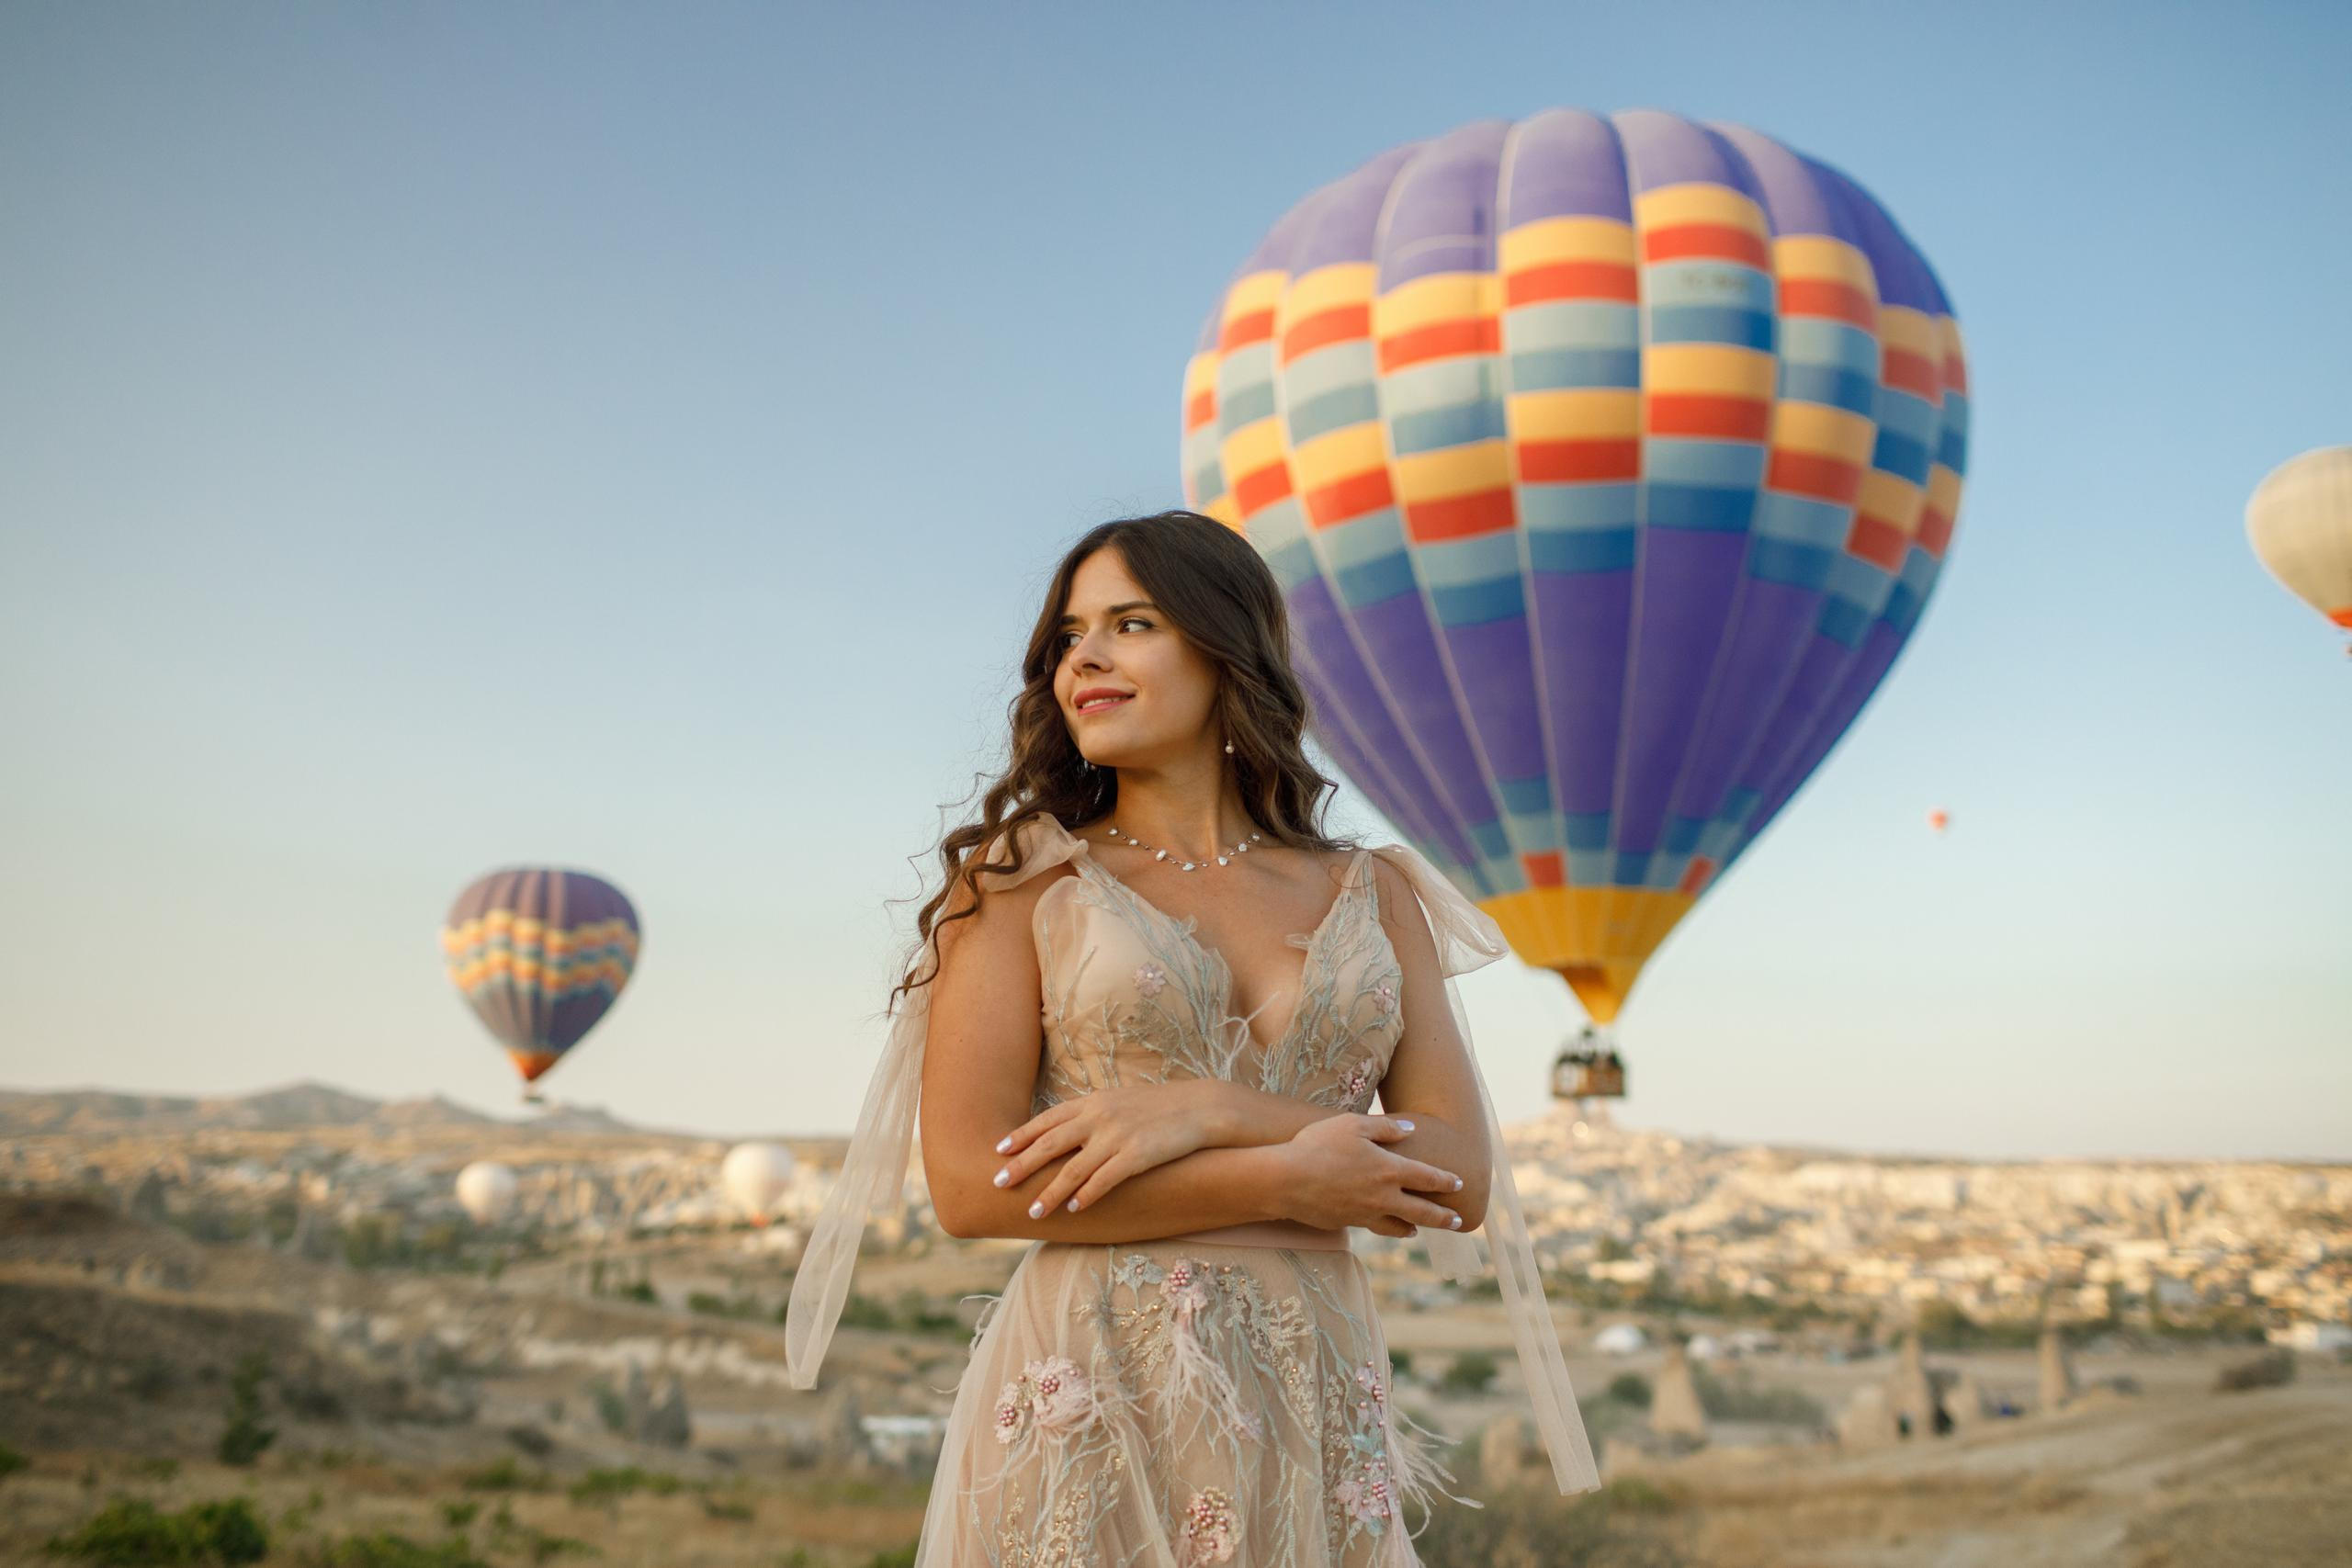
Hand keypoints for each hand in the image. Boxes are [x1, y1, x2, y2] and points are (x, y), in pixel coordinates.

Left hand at [991, 1081, 1228, 1219]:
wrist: (1200, 1107)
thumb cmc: (1158, 1108)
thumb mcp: (1118, 1100)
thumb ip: (1090, 1114)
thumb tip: (1062, 1132)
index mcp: (1093, 1101)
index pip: (1047, 1120)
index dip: (1020, 1136)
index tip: (998, 1151)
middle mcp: (1099, 1116)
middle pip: (1050, 1144)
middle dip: (1021, 1166)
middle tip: (998, 1184)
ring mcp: (1117, 1136)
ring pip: (1073, 1169)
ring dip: (1050, 1193)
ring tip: (1033, 1211)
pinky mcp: (1137, 1155)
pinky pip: (1104, 1180)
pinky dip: (1086, 1195)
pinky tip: (1074, 1209)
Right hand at [1271, 1114, 1462, 1237]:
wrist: (1286, 1181)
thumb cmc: (1318, 1145)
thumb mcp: (1352, 1124)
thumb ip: (1384, 1127)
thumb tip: (1410, 1130)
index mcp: (1389, 1169)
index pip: (1428, 1178)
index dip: (1446, 1181)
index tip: (1459, 1184)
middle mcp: (1383, 1196)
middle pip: (1423, 1211)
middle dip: (1444, 1217)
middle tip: (1458, 1222)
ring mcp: (1366, 1213)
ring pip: (1400, 1226)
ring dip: (1415, 1226)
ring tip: (1422, 1228)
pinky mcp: (1348, 1223)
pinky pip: (1376, 1228)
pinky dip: (1389, 1230)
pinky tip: (1389, 1227)